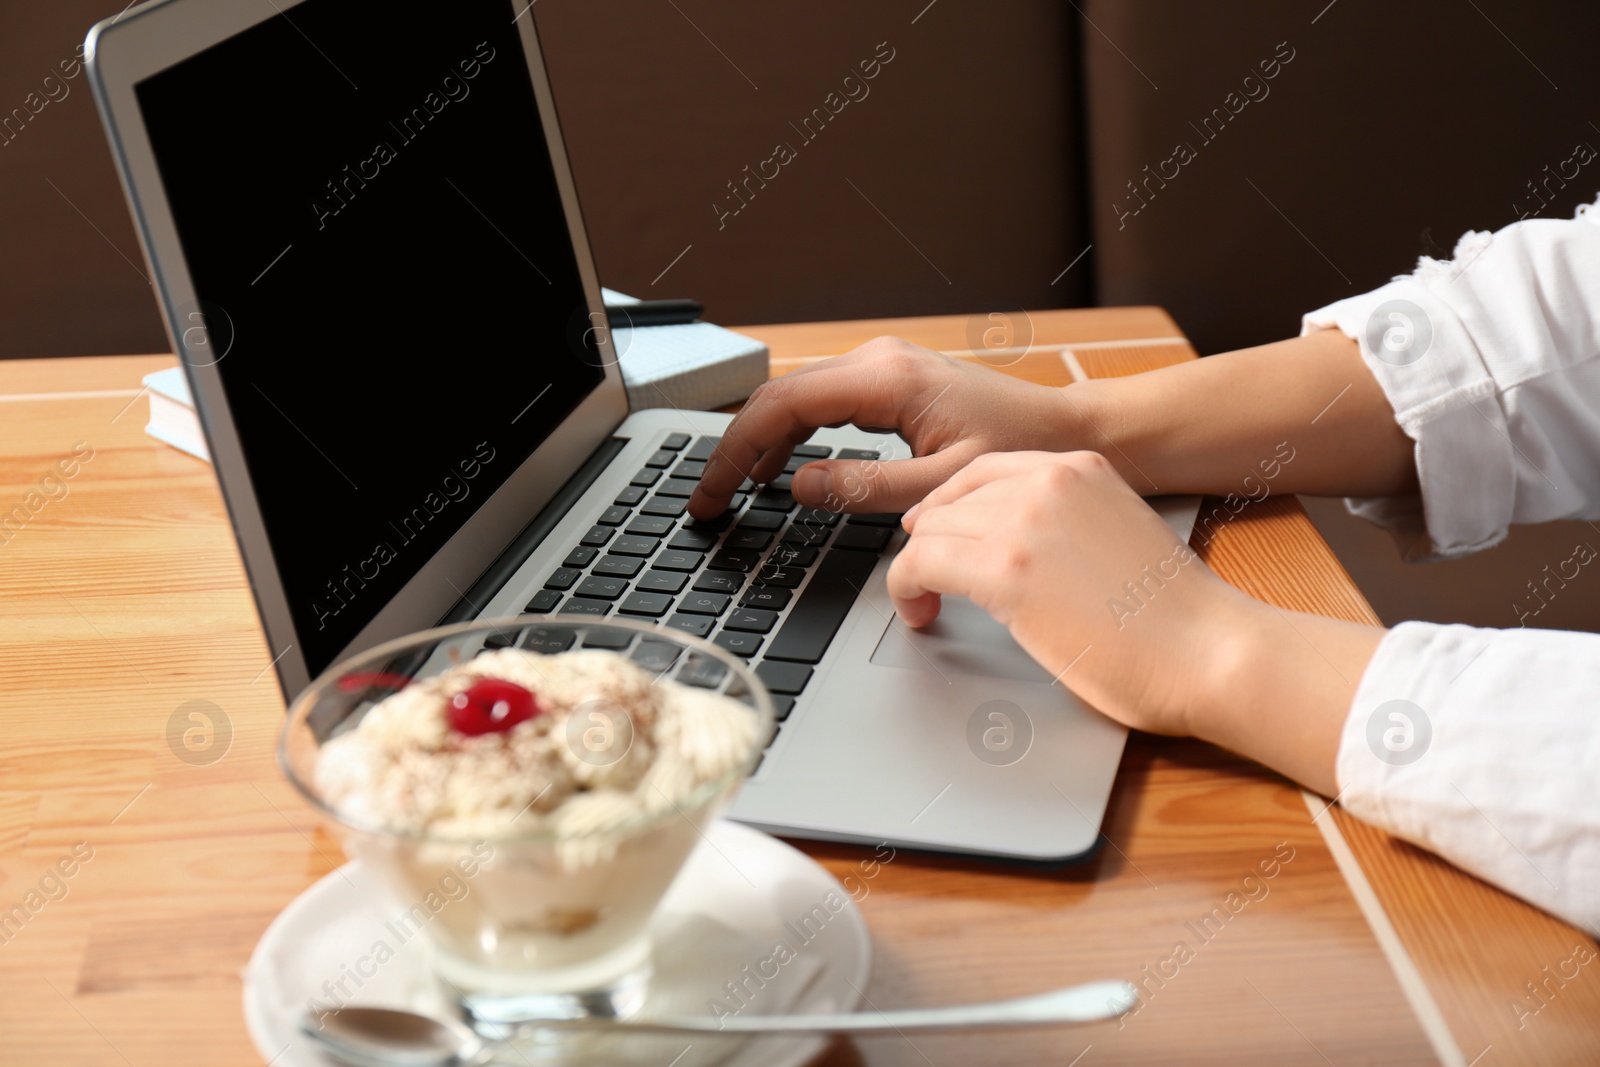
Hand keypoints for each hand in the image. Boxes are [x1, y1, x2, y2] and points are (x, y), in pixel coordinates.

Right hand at [687, 337, 1089, 519]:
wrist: (1067, 431)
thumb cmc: (1021, 455)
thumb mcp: (940, 486)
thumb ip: (864, 488)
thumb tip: (796, 486)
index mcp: (886, 379)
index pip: (782, 406)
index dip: (736, 451)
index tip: (712, 492)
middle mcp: (878, 361)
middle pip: (779, 397)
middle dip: (736, 449)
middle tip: (706, 500)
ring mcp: (882, 366)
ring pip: (796, 398)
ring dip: (759, 442)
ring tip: (731, 489)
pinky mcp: (890, 380)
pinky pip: (822, 403)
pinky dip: (791, 435)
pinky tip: (777, 468)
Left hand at [889, 450, 1249, 736]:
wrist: (1210, 650)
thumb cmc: (1176, 615)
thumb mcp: (1120, 532)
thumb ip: (1068, 523)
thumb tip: (1017, 545)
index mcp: (1079, 468)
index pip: (983, 470)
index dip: (949, 505)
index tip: (936, 532)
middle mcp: (1048, 482)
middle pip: (948, 500)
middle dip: (930, 542)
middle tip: (927, 578)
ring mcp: (1023, 522)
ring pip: (926, 531)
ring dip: (916, 569)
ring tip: (925, 602)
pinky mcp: (1004, 571)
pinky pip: (917, 565)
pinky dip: (905, 590)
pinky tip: (920, 613)